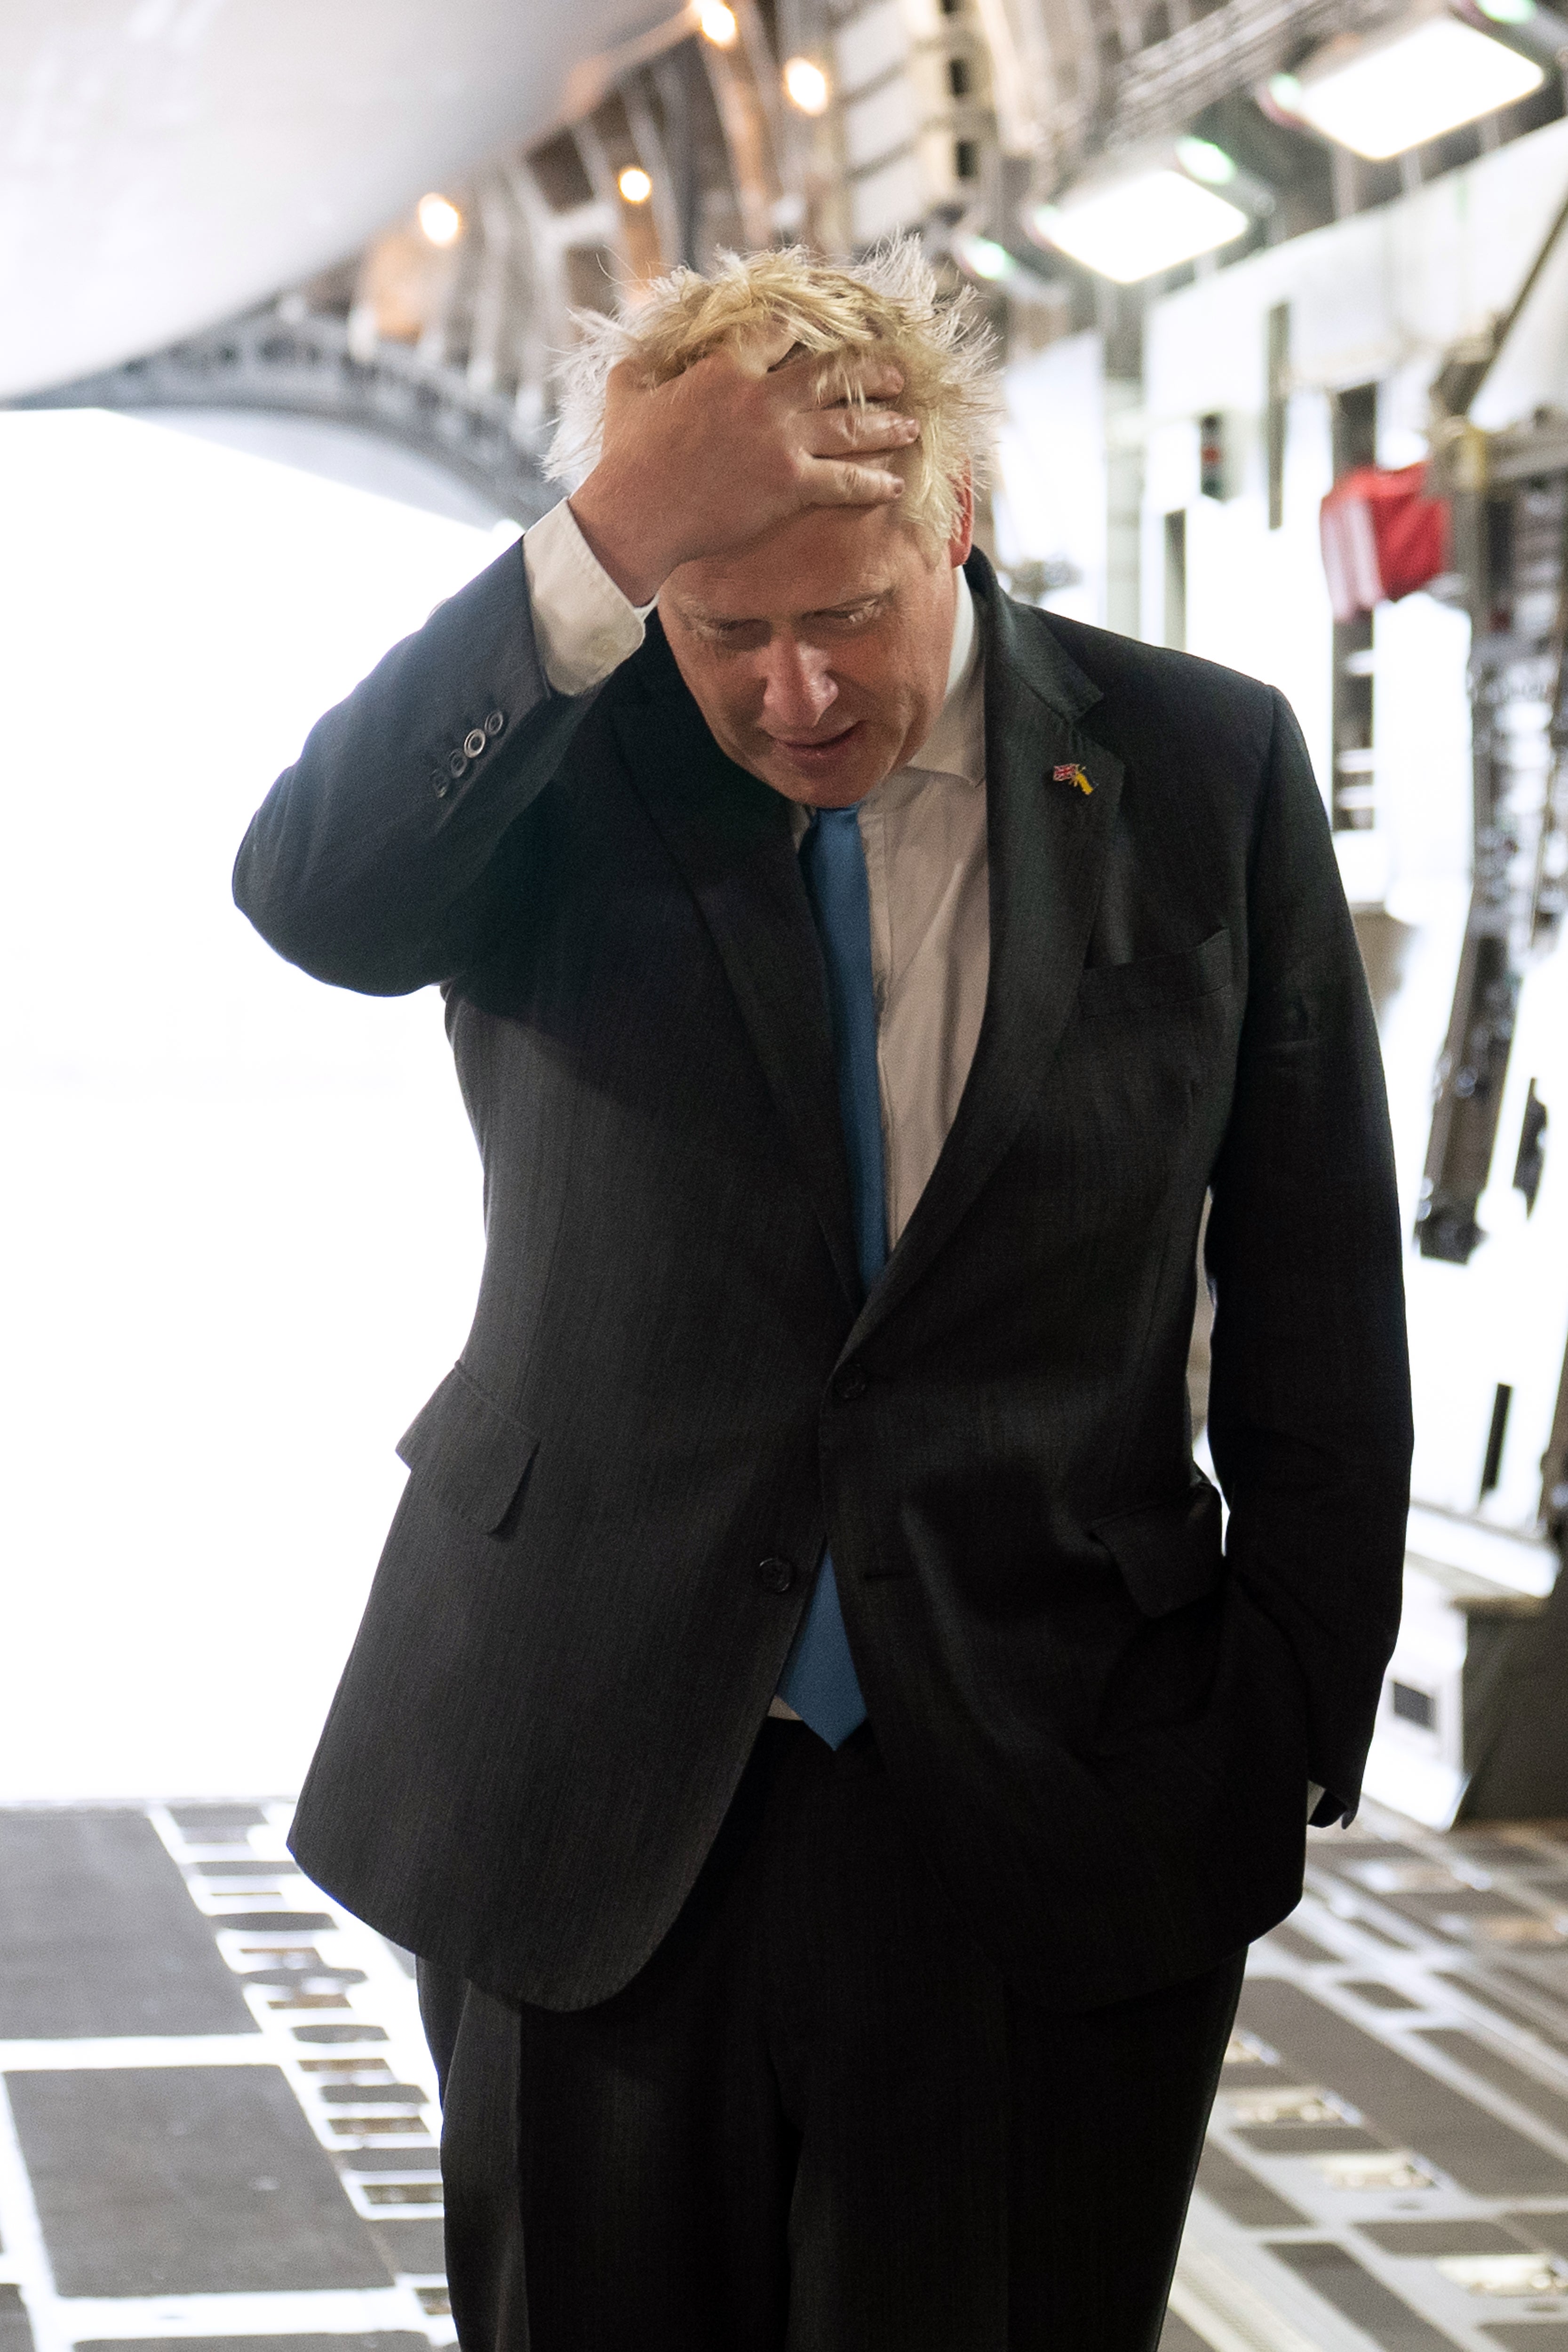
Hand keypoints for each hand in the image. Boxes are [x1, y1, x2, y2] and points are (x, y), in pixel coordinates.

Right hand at [567, 326, 919, 604]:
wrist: (637, 514)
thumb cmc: (625, 456)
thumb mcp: (627, 392)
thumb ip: (639, 366)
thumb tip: (634, 354)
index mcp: (728, 366)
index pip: (781, 331)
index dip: (807, 329)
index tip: (827, 333)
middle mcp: (764, 397)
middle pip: (831, 374)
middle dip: (868, 371)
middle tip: (895, 374)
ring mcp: (781, 441)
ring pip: (849, 424)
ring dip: (885, 423)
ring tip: (911, 423)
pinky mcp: (789, 484)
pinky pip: (845, 480)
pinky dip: (873, 483)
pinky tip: (894, 485)